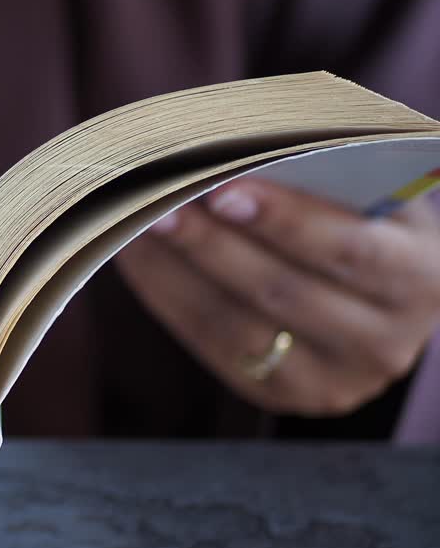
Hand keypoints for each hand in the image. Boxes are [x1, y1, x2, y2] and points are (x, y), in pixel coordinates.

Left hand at [115, 179, 439, 416]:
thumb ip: (314, 176)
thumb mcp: (366, 195)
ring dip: (178, 271)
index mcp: (419, 277)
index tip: (222, 188)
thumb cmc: (361, 219)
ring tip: (136, 225)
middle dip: (213, 245)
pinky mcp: (280, 395)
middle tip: (159, 204)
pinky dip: (167, 296)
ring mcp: (331, 381)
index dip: (284, 220)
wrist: (375, 294)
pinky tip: (135, 256)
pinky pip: (211, 345)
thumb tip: (220, 152)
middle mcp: (384, 343)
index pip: (348, 250)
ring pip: (238, 325)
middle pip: (283, 292)